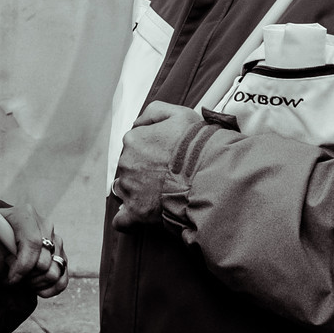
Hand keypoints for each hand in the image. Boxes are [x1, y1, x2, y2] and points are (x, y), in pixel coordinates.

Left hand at [0, 194, 68, 297]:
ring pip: (53, 272)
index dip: (20, 264)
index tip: (6, 270)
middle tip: (8, 268)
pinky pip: (62, 281)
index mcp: (26, 214)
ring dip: (33, 282)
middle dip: (24, 273)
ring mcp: (57, 242)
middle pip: (44, 261)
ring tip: (19, 275)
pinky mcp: (63, 260)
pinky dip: (47, 289)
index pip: (32, 243)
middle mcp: (45, 225)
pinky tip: (32, 284)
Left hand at [112, 101, 201, 231]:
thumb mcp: (179, 114)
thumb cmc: (198, 144)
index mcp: (133, 140)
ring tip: (162, 194)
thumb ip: (154, 112)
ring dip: (139, 192)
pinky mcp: (137, 211)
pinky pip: (122, 220)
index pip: (135, 146)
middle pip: (130, 168)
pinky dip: (126, 221)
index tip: (166, 158)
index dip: (152, 152)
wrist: (211, 175)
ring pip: (127, 190)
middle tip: (168, 176)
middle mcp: (126, 162)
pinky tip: (136, 218)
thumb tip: (137, 123)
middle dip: (144, 172)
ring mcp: (130, 188)